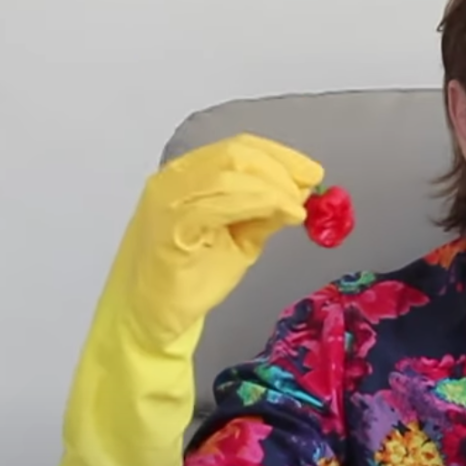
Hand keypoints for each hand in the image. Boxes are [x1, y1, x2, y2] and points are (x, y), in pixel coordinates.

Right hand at [120, 132, 323, 347]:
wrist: (153, 317)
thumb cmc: (192, 277)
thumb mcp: (241, 237)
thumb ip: (265, 212)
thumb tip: (302, 192)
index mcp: (189, 174)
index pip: (238, 148)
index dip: (281, 155)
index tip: (313, 171)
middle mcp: (174, 179)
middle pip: (236, 155)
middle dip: (280, 169)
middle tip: (309, 190)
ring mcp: (168, 200)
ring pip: (229, 173)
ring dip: (274, 186)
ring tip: (298, 208)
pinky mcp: (170, 226)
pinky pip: (218, 203)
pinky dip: (259, 202)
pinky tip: (284, 215)